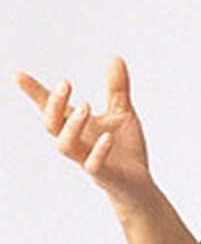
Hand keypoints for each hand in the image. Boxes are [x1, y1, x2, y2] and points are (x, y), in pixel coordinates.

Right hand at [16, 57, 152, 215]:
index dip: (35, 93)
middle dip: (53, 104)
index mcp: (79, 126)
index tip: (17, 74)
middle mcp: (78, 142)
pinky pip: (94, 165)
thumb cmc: (126, 150)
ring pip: (65, 146)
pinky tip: (108, 137)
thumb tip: (114, 56)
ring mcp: (88, 160)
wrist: (140, 186)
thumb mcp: (123, 113)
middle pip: (51, 125)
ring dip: (72, 125)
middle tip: (65, 83)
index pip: (51, 108)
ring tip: (86, 105)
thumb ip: (117, 88)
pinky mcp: (104, 176)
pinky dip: (99, 151)